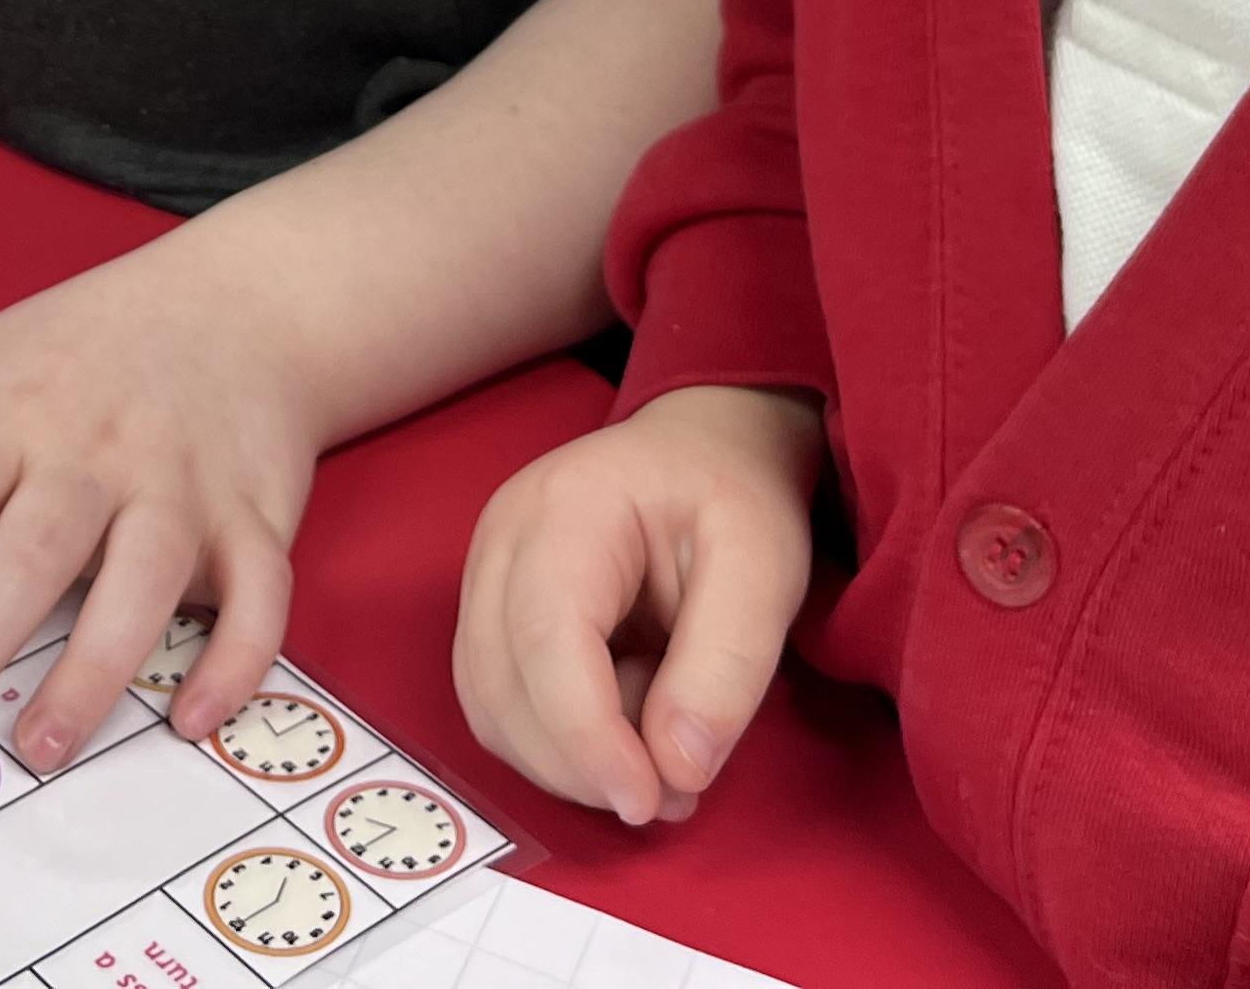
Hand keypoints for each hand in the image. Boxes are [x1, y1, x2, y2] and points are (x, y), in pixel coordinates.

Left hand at [0, 241, 328, 770]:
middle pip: (29, 555)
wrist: (243, 300)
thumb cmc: (85, 344)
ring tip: (38, 748)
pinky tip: (192, 718)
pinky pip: (258, 597)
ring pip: (142, 583)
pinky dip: (235, 660)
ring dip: (92, 672)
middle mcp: (97, 451)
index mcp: (14, 412)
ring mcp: (182, 486)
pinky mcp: (256, 518)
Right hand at [454, 383, 821, 826]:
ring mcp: (484, 572)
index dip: (586, 737)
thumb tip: (676, 770)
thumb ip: (726, 668)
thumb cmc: (736, 496)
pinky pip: (499, 703)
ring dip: (567, 763)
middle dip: (581, 765)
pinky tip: (622, 725)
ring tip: (657, 753)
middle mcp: (501, 537)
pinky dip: (556, 744)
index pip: (546, 640)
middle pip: (503, 684)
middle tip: (674, 793)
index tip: (648, 800)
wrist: (703, 450)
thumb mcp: (766, 569)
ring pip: (490, 707)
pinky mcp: (488, 609)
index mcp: (568, 507)